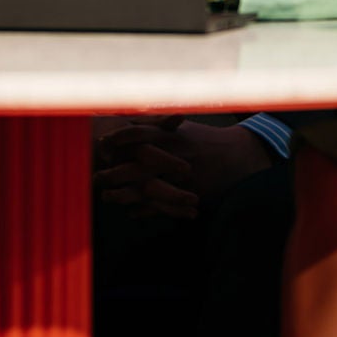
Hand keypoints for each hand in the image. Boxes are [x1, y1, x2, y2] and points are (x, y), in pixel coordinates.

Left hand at [96, 118, 275, 218]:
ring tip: (107, 198)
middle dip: (115, 172)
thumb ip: (159, 127)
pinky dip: (146, 211)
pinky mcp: (189, 195)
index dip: (119, 138)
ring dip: (125, 195)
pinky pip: (163, 206)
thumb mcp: (184, 129)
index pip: (140, 133)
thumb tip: (131, 123)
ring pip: (147, 188)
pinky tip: (132, 213)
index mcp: (172, 136)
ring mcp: (182, 177)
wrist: (240, 157)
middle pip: (138, 165)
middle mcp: (175, 155)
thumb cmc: (207, 141)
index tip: (102, 142)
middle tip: (97, 177)